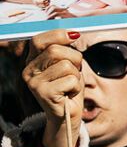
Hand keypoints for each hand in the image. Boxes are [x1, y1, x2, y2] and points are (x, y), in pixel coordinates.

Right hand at [22, 31, 84, 146]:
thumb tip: (74, 32)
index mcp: (32, 60)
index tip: (75, 36)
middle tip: (74, 71)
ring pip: (67, 65)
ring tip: (70, 85)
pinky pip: (71, 80)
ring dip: (76, 75)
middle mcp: (28, 70)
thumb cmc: (69, 88)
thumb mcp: (68, 65)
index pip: (39, 40)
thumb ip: (66, 50)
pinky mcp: (43, 93)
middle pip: (56, 51)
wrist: (67, 114)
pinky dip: (76, 86)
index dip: (58, 35)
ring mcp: (34, 82)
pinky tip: (69, 94)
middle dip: (75, 58)